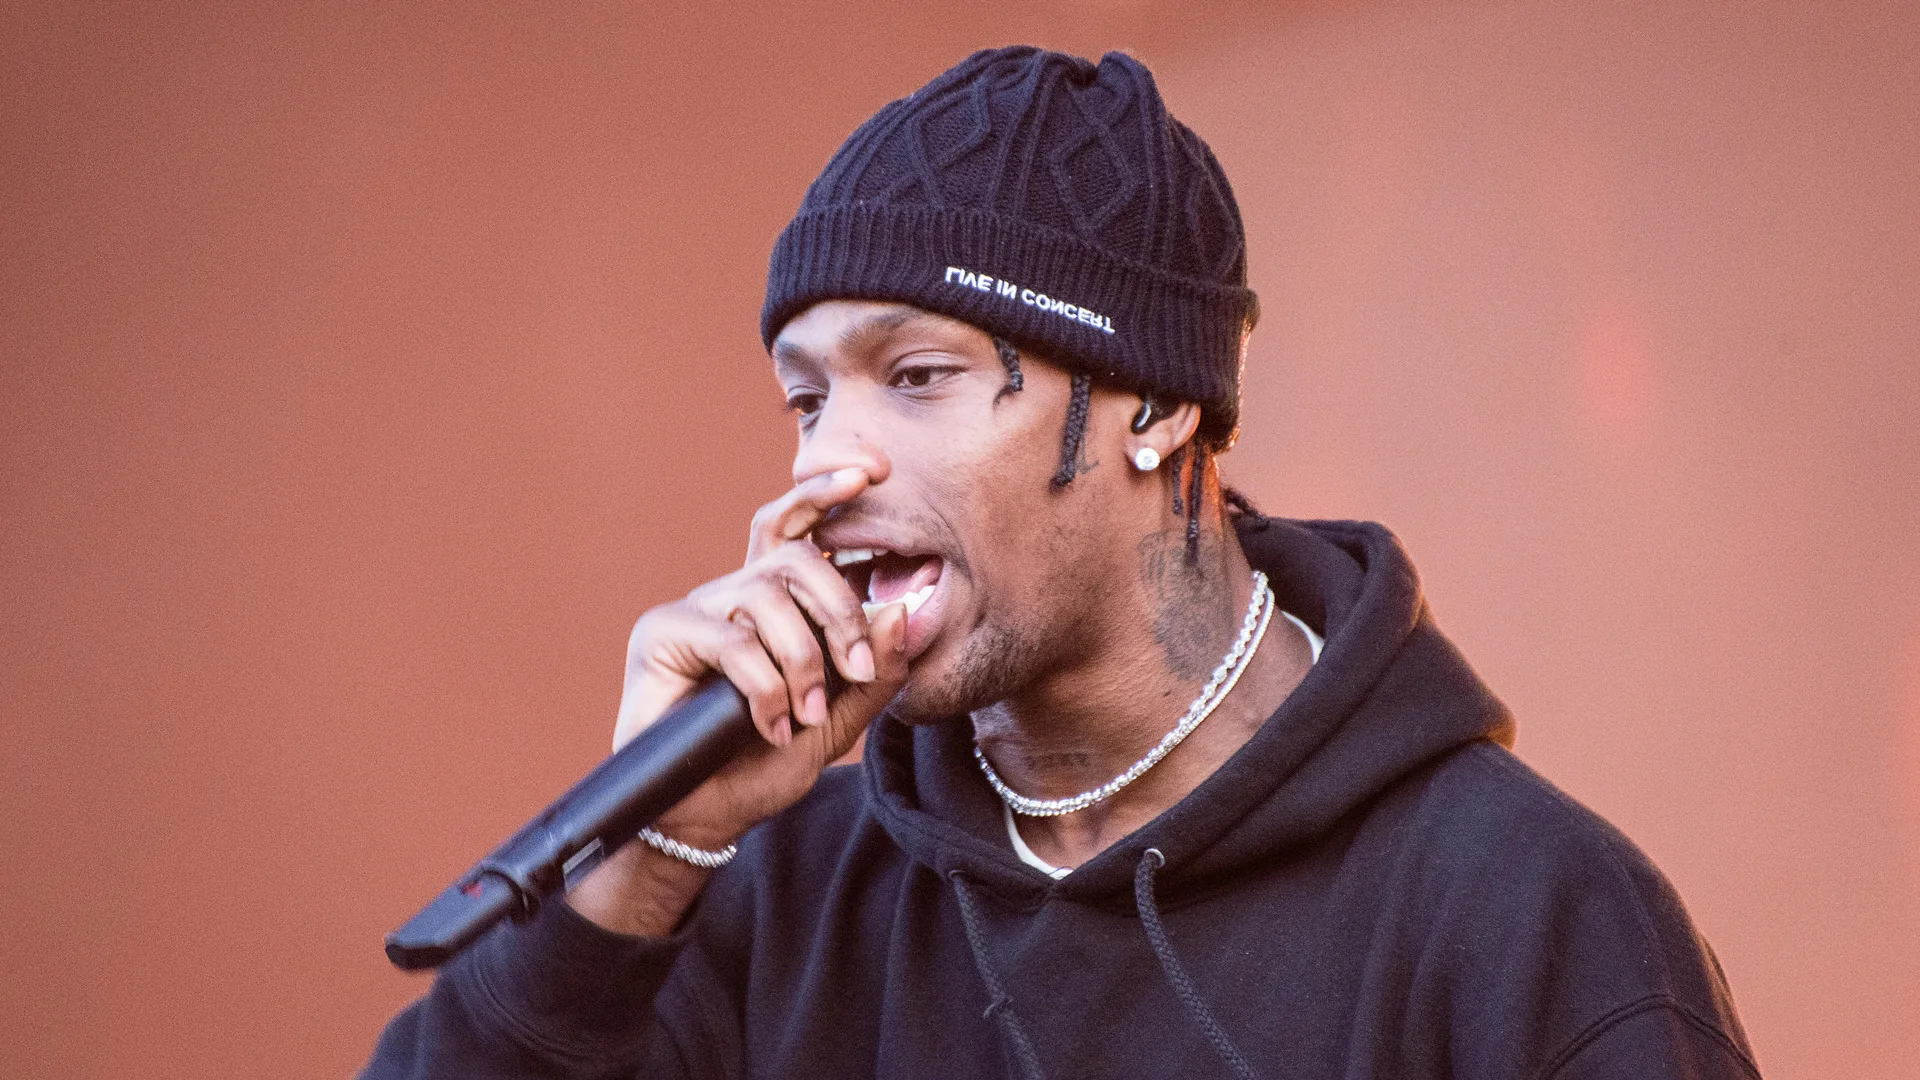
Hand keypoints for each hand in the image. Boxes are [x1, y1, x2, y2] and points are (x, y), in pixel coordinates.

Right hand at [568, 468, 908, 934]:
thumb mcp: (836, 721)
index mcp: (770, 604)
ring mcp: (694, 611)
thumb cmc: (763, 764)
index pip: (796, 527)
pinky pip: (731, 639)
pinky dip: (763, 687)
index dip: (827, 490)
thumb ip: (872, 671)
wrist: (704, 815)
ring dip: (800, 662)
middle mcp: (731, 597)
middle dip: (838, 608)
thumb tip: (903, 609)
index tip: (874, 471)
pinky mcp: (661, 635)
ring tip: (803, 715)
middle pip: (792, 557)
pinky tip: (770, 726)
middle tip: (856, 668)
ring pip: (766, 597)